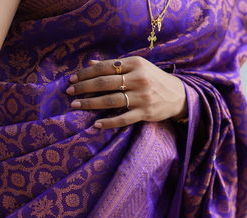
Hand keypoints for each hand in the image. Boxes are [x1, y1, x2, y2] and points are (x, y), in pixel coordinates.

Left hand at [66, 56, 186, 128]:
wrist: (178, 95)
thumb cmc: (154, 79)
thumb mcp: (137, 67)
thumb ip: (115, 65)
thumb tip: (90, 64)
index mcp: (136, 64)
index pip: (105, 67)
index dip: (86, 73)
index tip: (72, 79)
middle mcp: (139, 78)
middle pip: (105, 82)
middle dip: (84, 87)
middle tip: (69, 92)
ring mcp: (142, 97)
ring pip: (111, 100)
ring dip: (90, 103)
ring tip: (76, 105)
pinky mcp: (145, 112)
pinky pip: (123, 119)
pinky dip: (108, 122)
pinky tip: (96, 124)